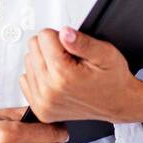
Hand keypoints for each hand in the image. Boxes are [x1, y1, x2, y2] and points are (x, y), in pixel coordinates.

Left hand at [20, 26, 142, 124]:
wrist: (118, 102)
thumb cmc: (112, 78)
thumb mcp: (105, 53)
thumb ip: (82, 42)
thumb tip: (64, 32)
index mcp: (64, 75)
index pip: (44, 36)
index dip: (61, 36)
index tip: (72, 48)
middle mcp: (50, 92)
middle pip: (33, 47)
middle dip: (51, 47)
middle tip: (70, 59)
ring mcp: (43, 103)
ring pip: (28, 61)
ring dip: (44, 61)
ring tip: (64, 69)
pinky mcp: (40, 109)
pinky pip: (25, 80)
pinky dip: (39, 76)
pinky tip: (55, 80)